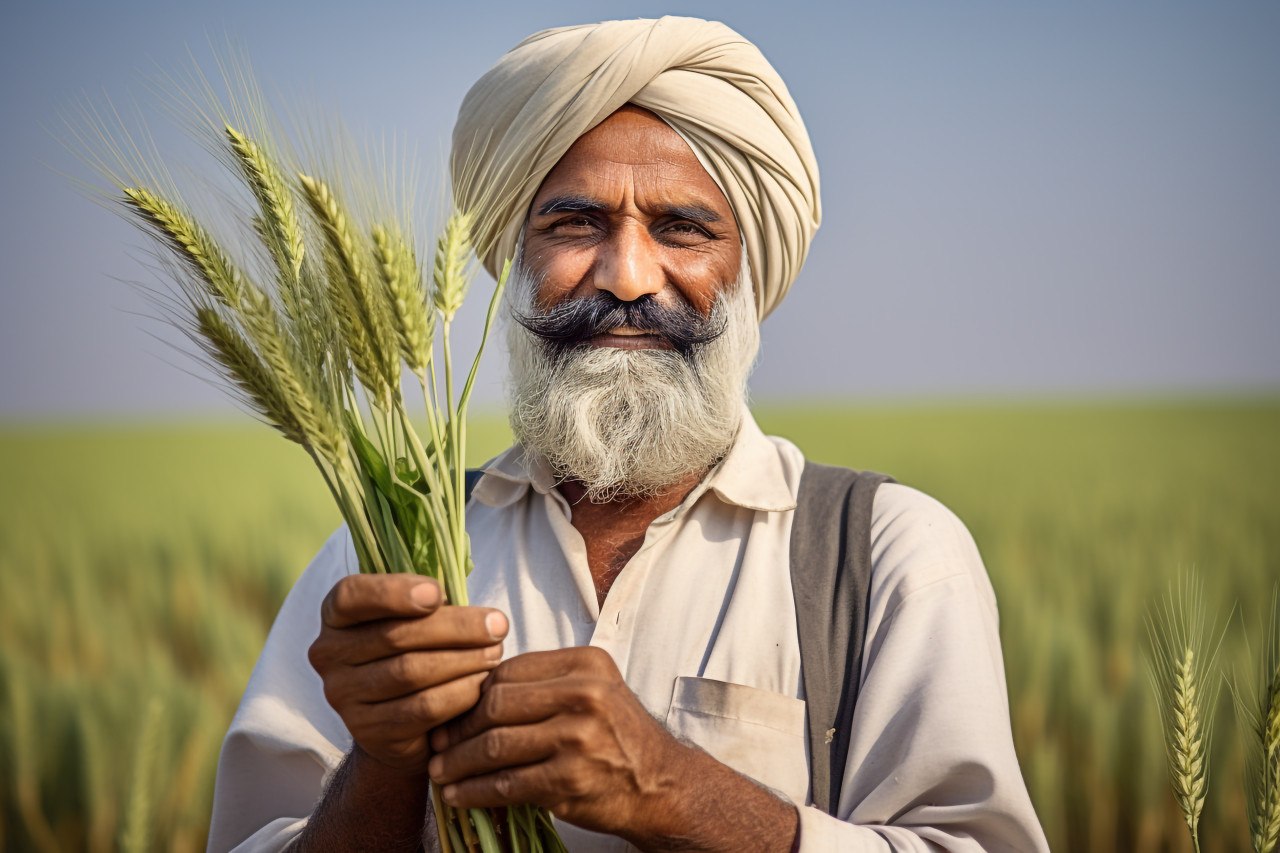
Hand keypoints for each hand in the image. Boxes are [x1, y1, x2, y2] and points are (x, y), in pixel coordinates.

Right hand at [307, 573, 508, 776]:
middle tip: (497, 626)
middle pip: (396, 636)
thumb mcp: (416, 621)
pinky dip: (459, 693)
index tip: (438, 593)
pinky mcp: (367, 731)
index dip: (393, 592)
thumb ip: (433, 607)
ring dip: (463, 660)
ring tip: (495, 653)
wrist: (400, 725)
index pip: (351, 595)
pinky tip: (482, 684)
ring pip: (411, 672)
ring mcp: (343, 696)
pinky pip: (422, 708)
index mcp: (337, 616)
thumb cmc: (415, 653)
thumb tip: (482, 615)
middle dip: (456, 628)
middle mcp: (329, 654)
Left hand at [426, 646, 696, 841]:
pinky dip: (475, 791)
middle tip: (437, 743)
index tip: (453, 709)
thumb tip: (473, 688)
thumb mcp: (593, 691)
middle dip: (459, 728)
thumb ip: (544, 683)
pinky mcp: (569, 781)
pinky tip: (459, 795)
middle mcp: (585, 695)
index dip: (473, 691)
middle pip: (497, 705)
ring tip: (440, 770)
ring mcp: (578, 738)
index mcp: (586, 664)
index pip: (510, 670)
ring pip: (496, 745)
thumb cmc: (618, 737)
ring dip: (459, 762)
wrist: (660, 784)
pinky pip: (506, 784)